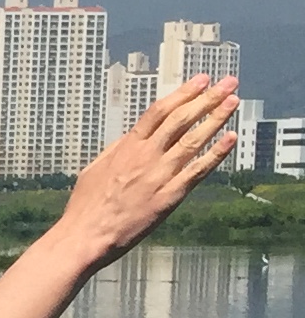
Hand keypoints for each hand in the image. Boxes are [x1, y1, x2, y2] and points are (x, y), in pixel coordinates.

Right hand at [59, 75, 236, 261]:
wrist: (84, 236)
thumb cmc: (85, 208)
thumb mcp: (94, 170)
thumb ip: (116, 150)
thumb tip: (132, 136)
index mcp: (126, 148)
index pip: (159, 112)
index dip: (182, 93)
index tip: (200, 81)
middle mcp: (145, 157)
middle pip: (181, 120)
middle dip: (207, 98)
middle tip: (227, 83)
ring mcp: (159, 176)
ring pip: (193, 140)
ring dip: (216, 118)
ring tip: (233, 102)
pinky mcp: (169, 197)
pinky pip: (197, 171)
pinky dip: (216, 154)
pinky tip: (230, 139)